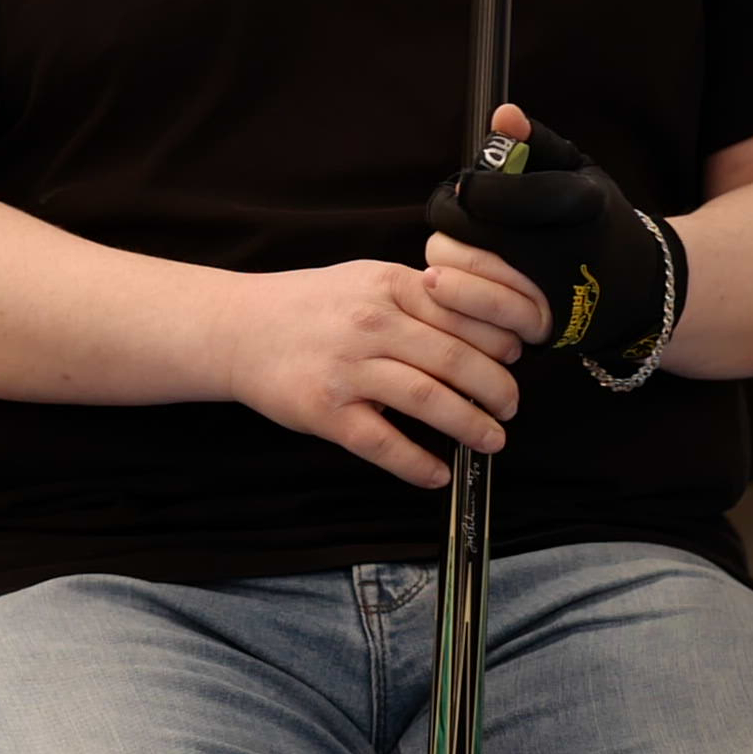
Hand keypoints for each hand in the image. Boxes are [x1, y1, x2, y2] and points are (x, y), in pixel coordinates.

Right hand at [212, 258, 521, 489]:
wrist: (238, 328)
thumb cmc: (309, 306)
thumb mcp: (366, 280)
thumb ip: (419, 297)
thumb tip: (485, 328)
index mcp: (388, 286)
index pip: (464, 313)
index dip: (500, 342)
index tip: (514, 360)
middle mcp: (370, 324)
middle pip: (456, 359)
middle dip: (496, 388)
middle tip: (510, 406)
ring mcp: (347, 369)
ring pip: (428, 400)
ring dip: (470, 425)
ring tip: (491, 439)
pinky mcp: (325, 412)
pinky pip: (383, 443)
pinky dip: (417, 463)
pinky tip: (437, 473)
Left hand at [425, 105, 687, 390]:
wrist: (640, 287)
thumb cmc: (596, 219)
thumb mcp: (578, 171)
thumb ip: (537, 143)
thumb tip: (502, 114)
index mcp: (570, 202)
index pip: (481, 193)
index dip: (465, 190)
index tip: (468, 191)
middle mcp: (558, 249)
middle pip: (454, 234)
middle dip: (449, 228)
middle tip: (459, 227)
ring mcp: (547, 295)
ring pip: (454, 277)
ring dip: (445, 268)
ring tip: (451, 263)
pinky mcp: (538, 330)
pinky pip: (476, 320)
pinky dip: (461, 306)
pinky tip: (465, 296)